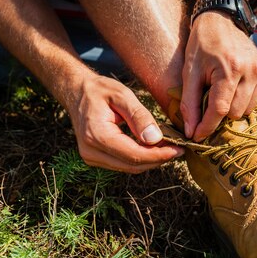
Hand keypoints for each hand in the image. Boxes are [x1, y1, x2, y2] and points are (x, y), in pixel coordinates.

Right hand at [67, 75, 183, 172]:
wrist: (77, 92)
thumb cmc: (100, 90)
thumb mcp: (122, 95)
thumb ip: (139, 116)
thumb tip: (155, 139)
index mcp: (96, 135)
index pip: (134, 155)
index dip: (159, 155)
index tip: (179, 148)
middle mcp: (91, 152)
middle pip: (133, 166)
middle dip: (158, 159)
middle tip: (179, 147)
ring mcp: (91, 158)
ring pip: (129, 168)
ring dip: (151, 160)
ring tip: (169, 146)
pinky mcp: (96, 158)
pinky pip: (123, 163)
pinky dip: (141, 158)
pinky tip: (153, 146)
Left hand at [181, 12, 256, 140]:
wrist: (222, 19)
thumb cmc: (201, 46)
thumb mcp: (189, 72)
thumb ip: (190, 104)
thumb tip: (192, 132)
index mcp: (230, 68)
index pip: (220, 110)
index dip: (207, 126)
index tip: (197, 136)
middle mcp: (251, 70)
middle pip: (235, 114)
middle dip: (220, 113)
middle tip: (208, 99)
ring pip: (247, 110)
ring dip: (232, 107)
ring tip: (222, 89)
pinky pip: (256, 99)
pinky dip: (243, 98)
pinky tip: (234, 84)